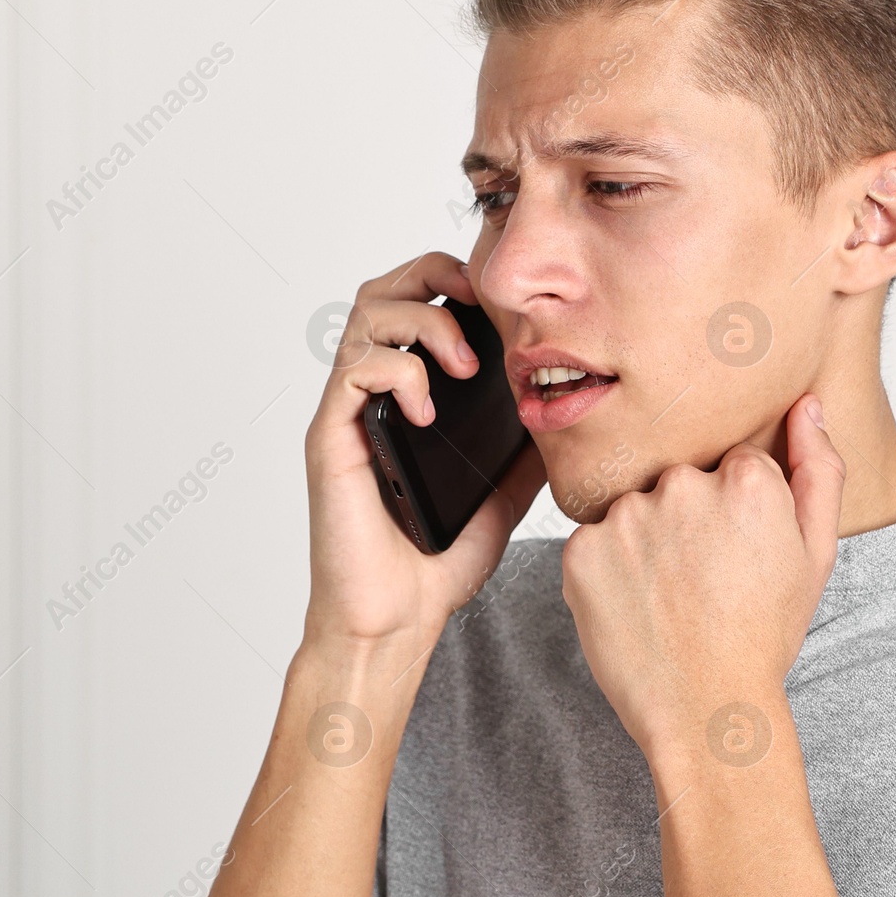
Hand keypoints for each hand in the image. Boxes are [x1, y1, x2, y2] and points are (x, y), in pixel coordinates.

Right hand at [303, 253, 546, 657]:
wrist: (395, 620)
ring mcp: (349, 413)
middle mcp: (372, 396)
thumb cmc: (433, 566)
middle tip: (477, 305)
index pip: (417, 304)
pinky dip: (398, 371)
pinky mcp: (331, 437)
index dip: (453, 282)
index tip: (498, 300)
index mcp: (408, 398)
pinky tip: (427, 408)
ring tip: (461, 365)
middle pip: (383, 290)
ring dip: (424, 322)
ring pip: (365, 316)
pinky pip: (354, 370)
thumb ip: (522, 453)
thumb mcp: (503, 497)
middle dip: (432, 275)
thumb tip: (564, 411)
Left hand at [559, 393, 844, 761]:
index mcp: (745, 480)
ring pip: (634, 511)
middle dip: (686, 521)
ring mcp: (626, 517)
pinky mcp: (579, 550)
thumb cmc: (764, 635)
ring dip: (644, 542)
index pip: (730, 467)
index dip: (734, 514)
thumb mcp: (815, 554)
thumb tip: (807, 404)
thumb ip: (818, 469)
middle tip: (702, 582)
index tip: (737, 556)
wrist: (704, 709)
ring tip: (668, 597)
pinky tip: (635, 606)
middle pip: (679, 482)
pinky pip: (593, 543)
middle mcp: (682, 485)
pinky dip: (607, 570)